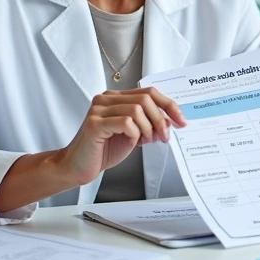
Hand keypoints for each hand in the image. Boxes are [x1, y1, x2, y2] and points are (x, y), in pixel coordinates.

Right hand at [53, 88, 186, 185]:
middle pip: (146, 98)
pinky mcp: (94, 123)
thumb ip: (147, 123)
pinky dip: (135, 133)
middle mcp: (106, 99)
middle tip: (164, 136)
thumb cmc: (104, 150)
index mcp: (116, 98)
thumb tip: (171, 121)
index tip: (181, 120)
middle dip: (161, 119)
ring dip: (149, 128)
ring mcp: (98, 109)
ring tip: (147, 141)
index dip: (169, 105)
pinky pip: (126, 122)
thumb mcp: (132, 133)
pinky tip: (132, 142)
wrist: (78, 167)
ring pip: (137, 109)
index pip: (149, 92)